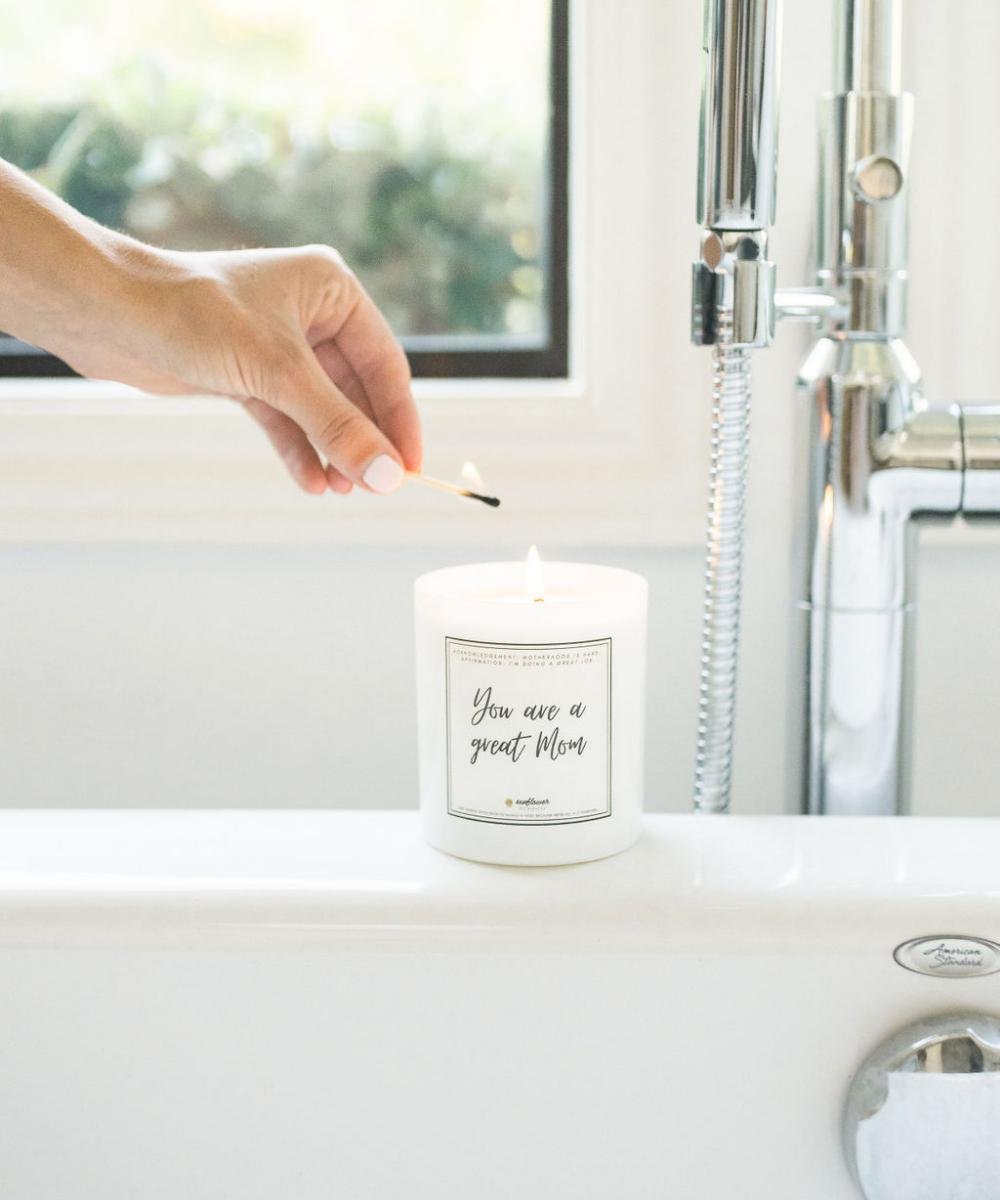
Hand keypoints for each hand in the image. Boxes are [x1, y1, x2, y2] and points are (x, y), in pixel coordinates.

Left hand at [66, 242, 421, 495]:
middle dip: (362, 441)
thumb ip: (338, 427)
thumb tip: (388, 477)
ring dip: (332, 450)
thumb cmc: (193, 316)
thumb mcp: (278, 374)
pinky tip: (310, 481)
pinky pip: (287, 416)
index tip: (410, 468)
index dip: (399, 420)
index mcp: (331, 289)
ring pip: (321, 407)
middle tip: (373, 488)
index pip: (384, 364)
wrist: (108, 313)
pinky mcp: (246, 371)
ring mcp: (277, 344)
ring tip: (340, 490)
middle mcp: (309, 312)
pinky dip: (298, 448)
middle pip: (356, 390)